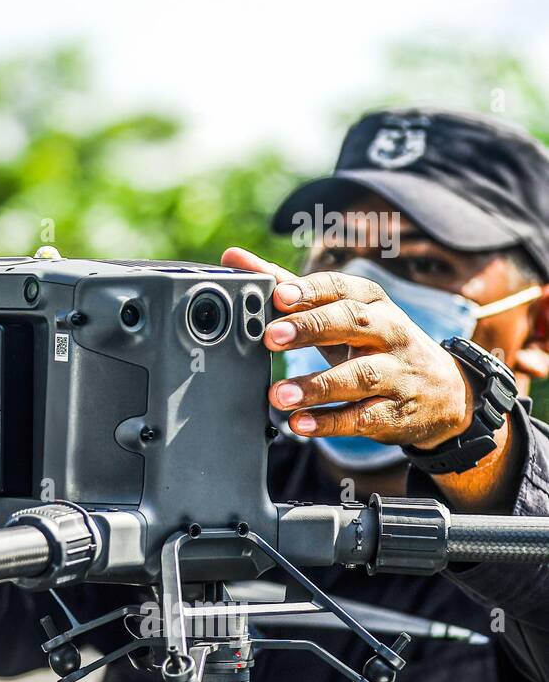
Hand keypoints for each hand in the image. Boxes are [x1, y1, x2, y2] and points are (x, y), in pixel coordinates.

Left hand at [221, 247, 473, 448]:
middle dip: (311, 328)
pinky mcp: (396, 412)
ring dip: (316, 385)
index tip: (277, 296)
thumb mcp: (342, 314)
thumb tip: (234, 258)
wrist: (447, 392)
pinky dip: (330, 422)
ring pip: (358, 375)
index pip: (341, 289)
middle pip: (352, 323)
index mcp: (372, 303)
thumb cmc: (378, 345)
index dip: (310, 291)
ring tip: (278, 394)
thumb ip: (288, 289)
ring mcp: (397, 373)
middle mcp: (389, 333)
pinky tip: (300, 423)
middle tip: (271, 338)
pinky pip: (362, 417)